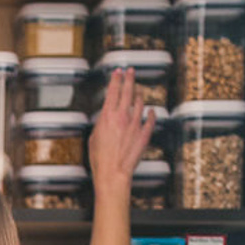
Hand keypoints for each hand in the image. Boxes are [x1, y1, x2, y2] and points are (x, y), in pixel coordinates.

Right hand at [89, 68, 155, 198]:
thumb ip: (101, 124)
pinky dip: (150, 113)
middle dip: (129, 78)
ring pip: (140, 102)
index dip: (116, 79)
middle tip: (131, 71)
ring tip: (138, 90)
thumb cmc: (100, 159)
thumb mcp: (93, 138)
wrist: (113, 173)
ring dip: (139, 94)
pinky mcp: (144, 134)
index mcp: (108, 116)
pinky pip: (150, 119)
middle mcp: (123, 116)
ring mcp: (135, 124)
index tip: (118, 72)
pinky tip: (151, 110)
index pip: (113, 91)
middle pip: (128, 91)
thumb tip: (105, 120)